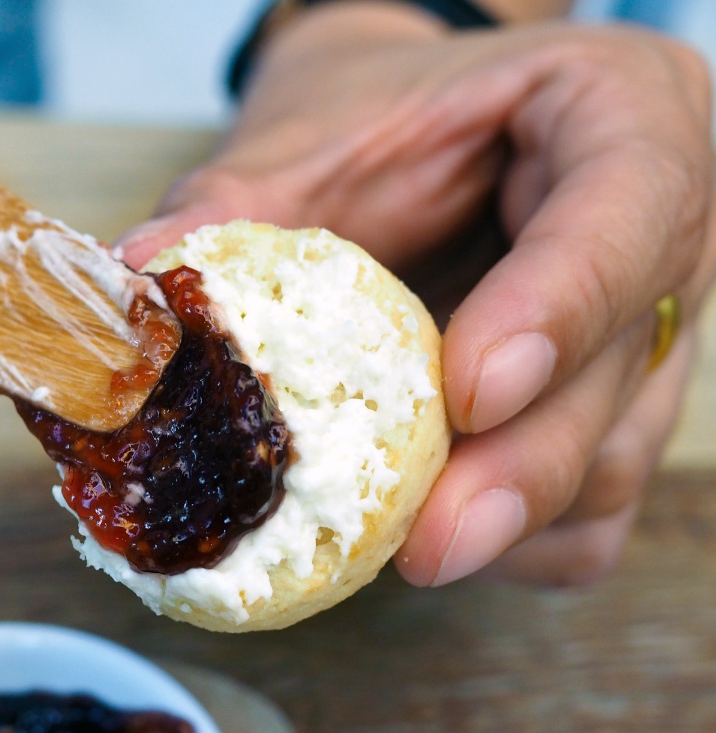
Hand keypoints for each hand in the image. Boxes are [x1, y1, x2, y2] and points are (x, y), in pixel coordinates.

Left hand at [117, 5, 714, 586]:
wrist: (417, 133)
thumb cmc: (375, 117)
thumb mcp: (311, 134)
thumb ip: (236, 203)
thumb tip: (137, 275)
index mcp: (619, 119)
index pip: (629, 210)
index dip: (559, 310)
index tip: (469, 391)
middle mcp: (664, 238)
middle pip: (623, 371)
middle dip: (521, 471)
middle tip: (428, 547)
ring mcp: (645, 339)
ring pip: (608, 465)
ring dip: (502, 524)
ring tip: (391, 545)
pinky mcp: (611, 419)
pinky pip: (587, 518)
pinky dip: (508, 547)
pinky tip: (424, 534)